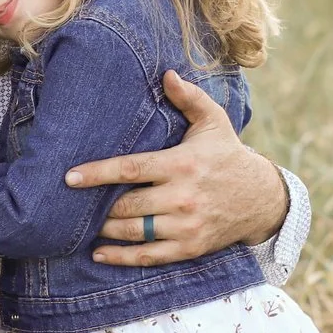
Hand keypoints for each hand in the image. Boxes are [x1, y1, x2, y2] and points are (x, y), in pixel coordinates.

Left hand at [68, 71, 286, 265]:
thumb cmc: (227, 155)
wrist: (261, 198)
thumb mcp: (213, 122)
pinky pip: (149, 257)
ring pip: (134, 232)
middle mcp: (183, 197)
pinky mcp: (190, 248)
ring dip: (105, 230)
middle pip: (127, 205)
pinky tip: (99, 254)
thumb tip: (166, 73)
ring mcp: (186, 226)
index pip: (132, 169)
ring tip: (84, 224)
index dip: (98, 174)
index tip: (70, 177)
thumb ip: (188, 98)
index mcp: (182, 164)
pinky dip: (121, 258)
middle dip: (97, 206)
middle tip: (73, 203)